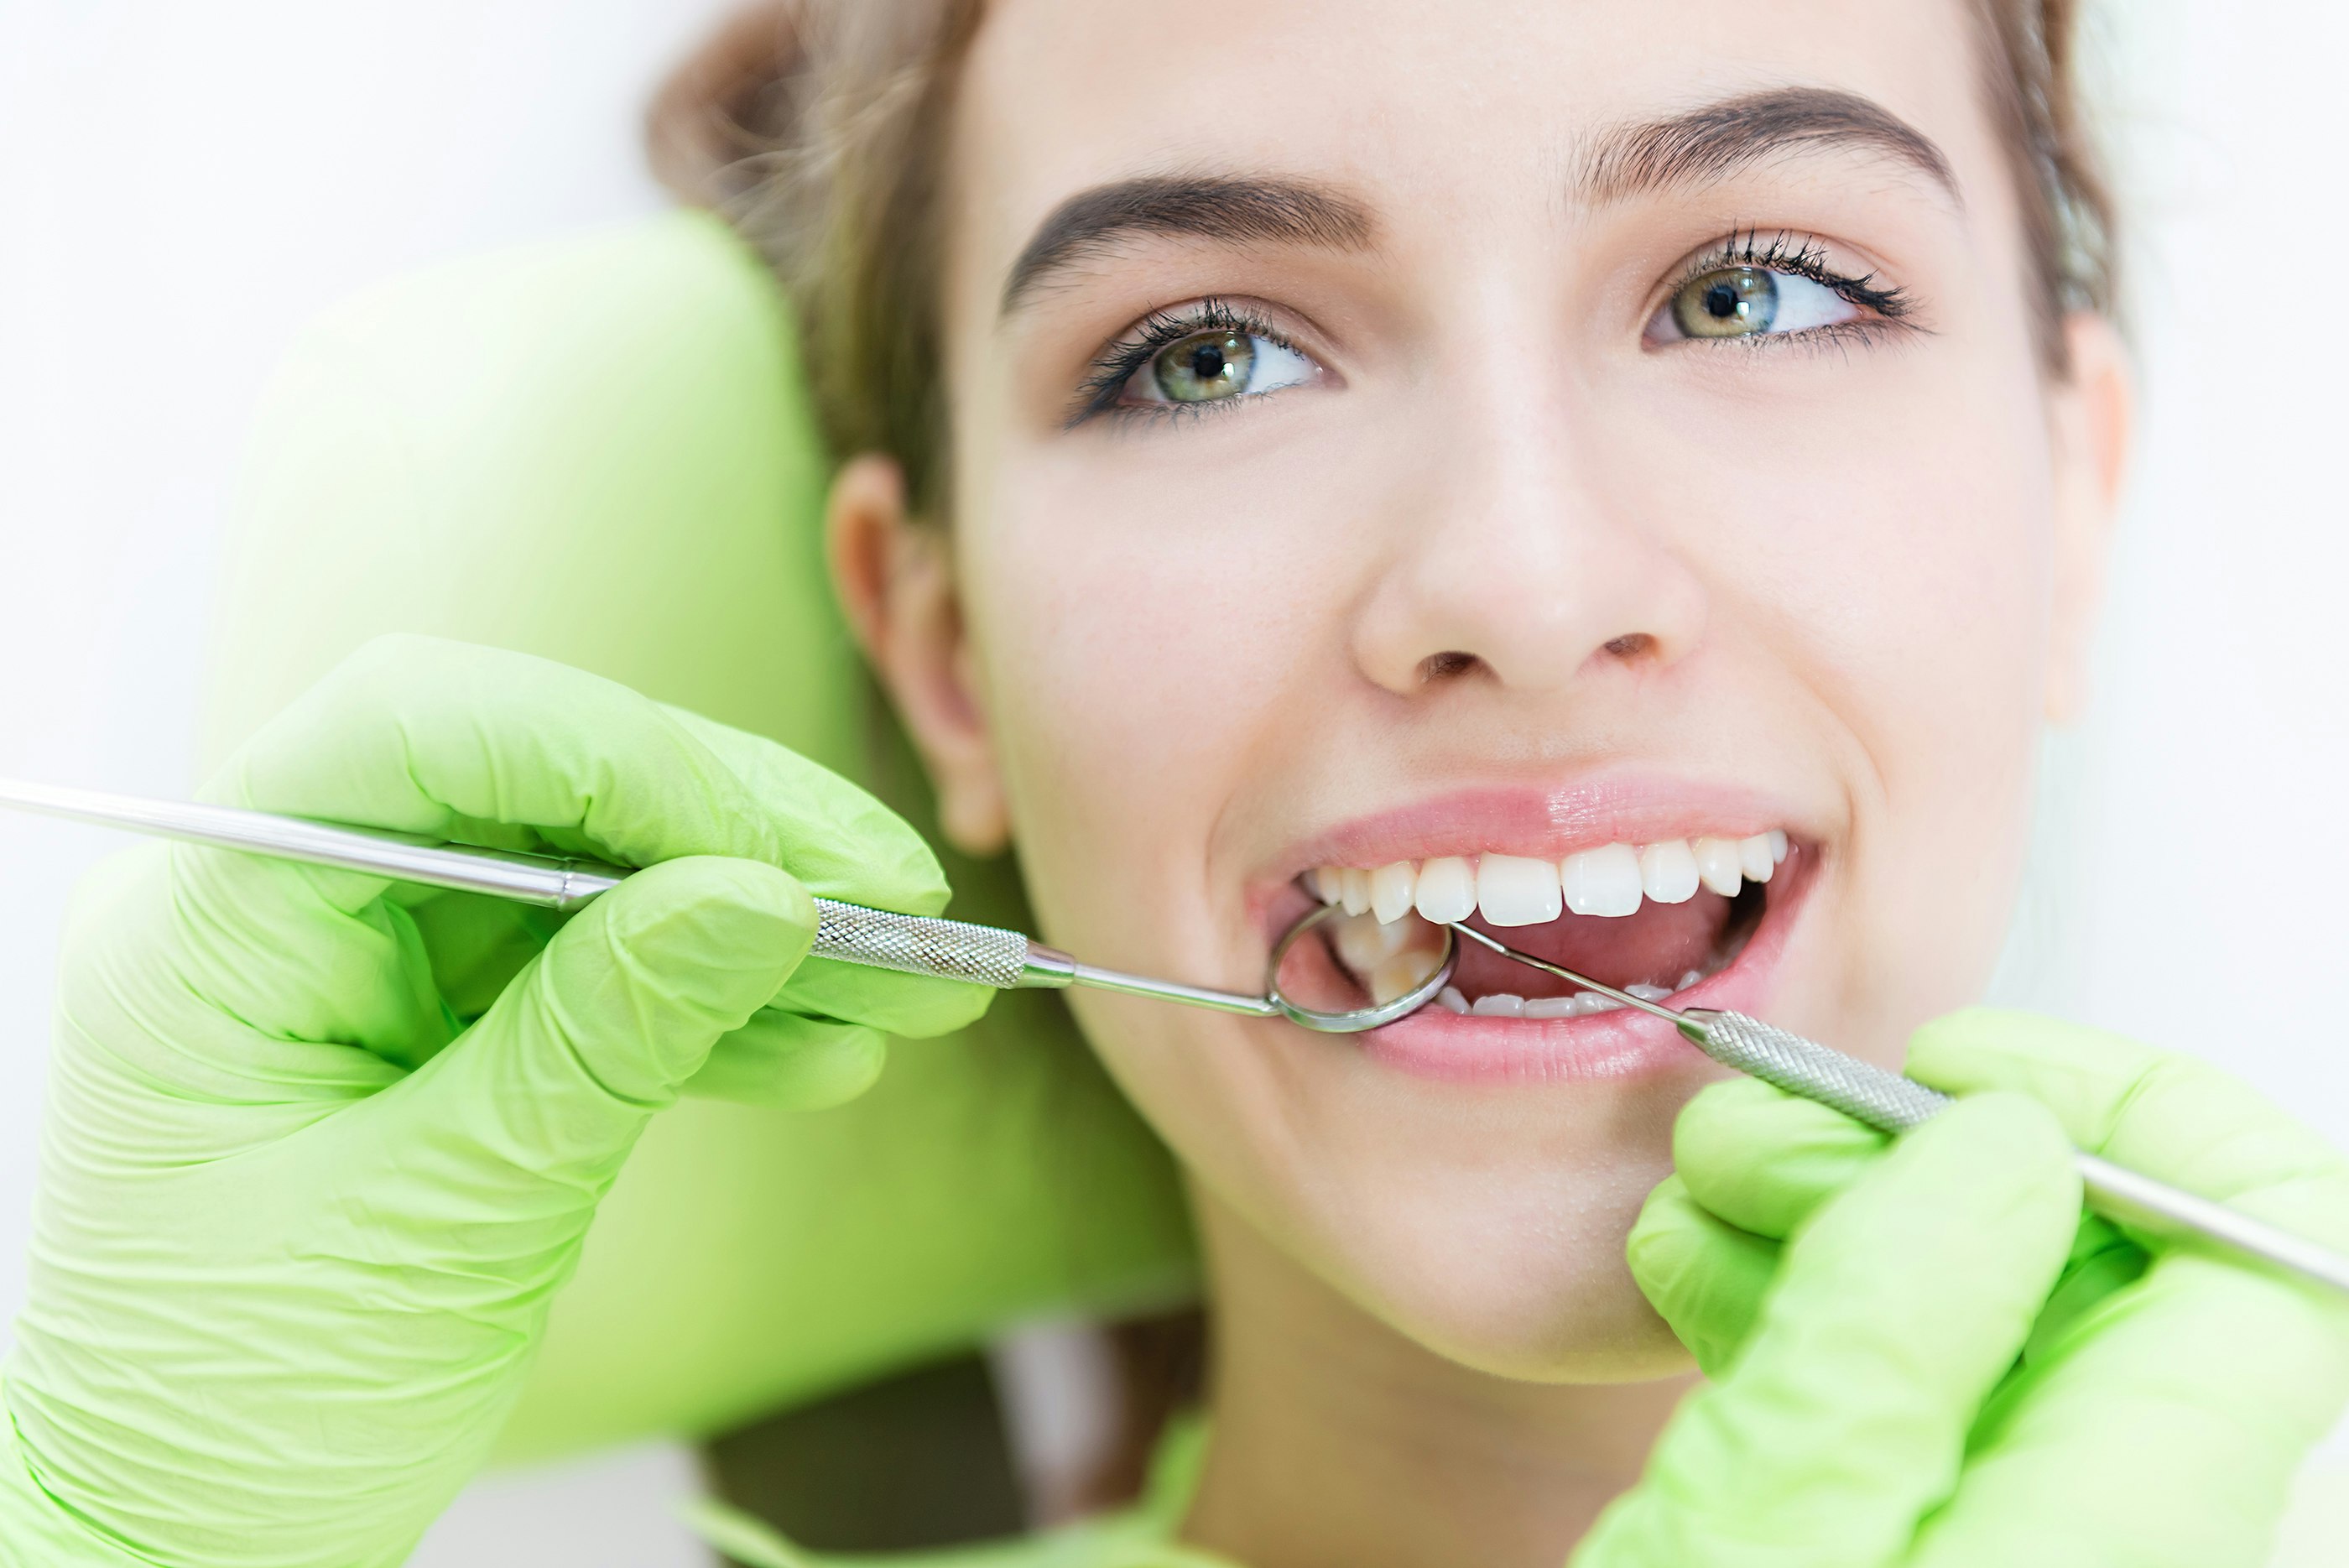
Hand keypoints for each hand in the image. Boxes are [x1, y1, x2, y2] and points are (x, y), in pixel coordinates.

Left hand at [0, 635, 989, 1566]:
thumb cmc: (244, 1403)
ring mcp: (373, 962)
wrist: (196, 1529)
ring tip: (912, 987)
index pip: (418, 734)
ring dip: (763, 926)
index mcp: (219, 926)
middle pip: (539, 785)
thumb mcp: (442, 1222)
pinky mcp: (445, 1023)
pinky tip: (826, 1049)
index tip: (781, 851)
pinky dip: (721, 1009)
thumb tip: (764, 898)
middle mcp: (292, 908)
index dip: (618, 758)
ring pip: (597, 875)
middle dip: (734, 836)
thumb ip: (601, 1042)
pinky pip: (601, 973)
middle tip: (899, 900)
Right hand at [1577, 1009, 2348, 1566]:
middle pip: (2105, 1263)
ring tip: (1691, 1205)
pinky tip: (1706, 1283)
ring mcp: (2048, 1540)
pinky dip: (1826, 1319)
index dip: (2120, 1104)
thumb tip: (2002, 1146)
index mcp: (2128, 1525)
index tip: (1952, 1069)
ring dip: (1839, 1224)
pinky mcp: (1962, 1553)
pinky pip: (1943, 1398)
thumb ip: (1891, 1334)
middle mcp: (2128, 1531)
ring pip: (2005, 1320)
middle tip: (1741, 1140)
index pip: (2269, 1238)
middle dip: (1907, 1157)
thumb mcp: (1757, 1529)